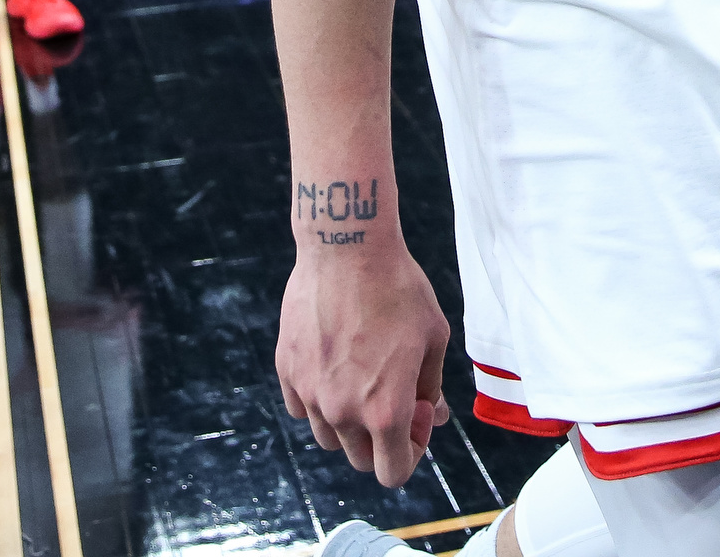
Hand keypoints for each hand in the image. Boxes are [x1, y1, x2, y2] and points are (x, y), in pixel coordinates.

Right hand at [276, 243, 452, 487]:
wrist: (347, 246)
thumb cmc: (399, 288)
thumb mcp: (432, 337)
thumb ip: (430, 387)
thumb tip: (431, 417)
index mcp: (385, 410)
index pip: (393, 473)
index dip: (411, 453)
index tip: (416, 418)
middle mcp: (343, 411)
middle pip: (360, 460)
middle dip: (382, 439)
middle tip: (395, 395)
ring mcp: (310, 392)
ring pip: (329, 437)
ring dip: (349, 422)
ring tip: (364, 378)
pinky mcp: (287, 370)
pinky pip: (302, 407)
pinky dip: (319, 400)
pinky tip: (336, 365)